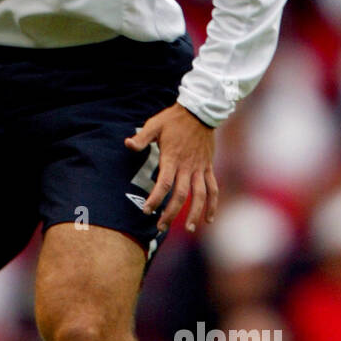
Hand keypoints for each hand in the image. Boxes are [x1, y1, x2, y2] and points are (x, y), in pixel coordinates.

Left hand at [125, 102, 217, 233]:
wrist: (200, 111)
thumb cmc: (173, 120)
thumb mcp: (154, 125)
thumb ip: (141, 137)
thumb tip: (127, 144)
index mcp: (172, 158)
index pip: (164, 184)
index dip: (156, 199)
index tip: (147, 210)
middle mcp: (187, 167)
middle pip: (181, 195)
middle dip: (171, 213)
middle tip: (160, 226)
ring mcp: (200, 168)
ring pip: (200, 195)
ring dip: (195, 213)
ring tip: (188, 229)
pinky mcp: (208, 167)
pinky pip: (213, 188)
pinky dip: (213, 204)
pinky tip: (209, 219)